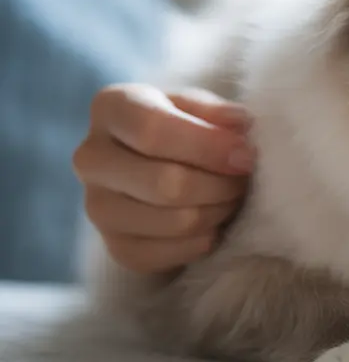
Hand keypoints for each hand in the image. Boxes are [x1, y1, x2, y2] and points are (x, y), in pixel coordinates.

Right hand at [73, 84, 253, 274]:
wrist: (164, 166)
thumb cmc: (187, 128)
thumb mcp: (202, 107)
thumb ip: (218, 113)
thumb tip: (238, 123)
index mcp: (111, 108)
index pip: (152, 130)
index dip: (208, 146)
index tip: (246, 155)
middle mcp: (91, 158)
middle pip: (165, 183)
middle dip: (220, 185)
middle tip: (243, 179)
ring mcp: (96, 207)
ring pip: (174, 221)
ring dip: (218, 212)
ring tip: (231, 197)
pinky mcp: (114, 246)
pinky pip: (170, 254)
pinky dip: (205, 240)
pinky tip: (214, 222)